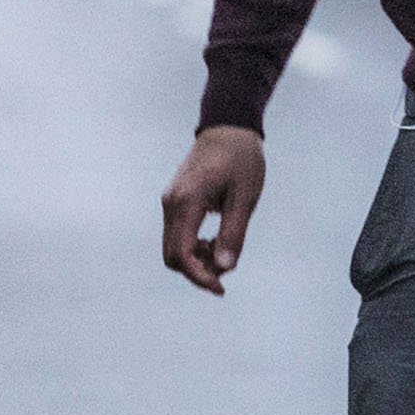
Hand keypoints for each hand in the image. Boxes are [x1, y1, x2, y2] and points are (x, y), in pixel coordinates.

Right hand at [161, 126, 264, 295]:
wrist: (228, 127)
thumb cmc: (242, 159)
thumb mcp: (245, 197)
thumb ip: (234, 232)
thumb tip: (224, 268)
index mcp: (187, 202)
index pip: (182, 254)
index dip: (200, 276)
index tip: (221, 288)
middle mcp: (171, 204)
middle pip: (171, 256)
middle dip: (197, 271)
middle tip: (225, 271)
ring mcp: (169, 202)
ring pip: (172, 247)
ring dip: (195, 259)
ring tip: (224, 250)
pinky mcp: (174, 201)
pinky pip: (176, 234)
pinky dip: (192, 246)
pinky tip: (214, 241)